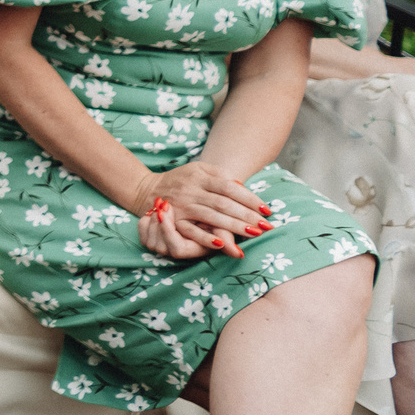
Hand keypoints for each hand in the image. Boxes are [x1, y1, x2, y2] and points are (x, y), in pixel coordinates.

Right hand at [130, 161, 267, 257]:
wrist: (147, 189)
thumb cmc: (181, 180)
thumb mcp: (198, 170)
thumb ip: (219, 176)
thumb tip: (243, 188)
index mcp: (200, 175)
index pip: (230, 187)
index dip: (249, 199)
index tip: (266, 210)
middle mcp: (192, 189)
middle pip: (224, 203)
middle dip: (247, 216)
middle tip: (267, 226)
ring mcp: (182, 204)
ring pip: (212, 216)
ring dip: (234, 227)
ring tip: (254, 234)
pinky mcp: (174, 219)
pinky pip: (192, 230)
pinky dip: (206, 237)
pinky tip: (222, 244)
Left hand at [136, 200, 218, 260]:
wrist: (179, 206)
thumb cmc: (206, 217)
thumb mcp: (216, 226)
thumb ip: (224, 237)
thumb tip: (239, 254)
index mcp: (187, 250)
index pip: (176, 249)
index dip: (172, 233)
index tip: (170, 215)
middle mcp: (169, 250)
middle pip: (158, 243)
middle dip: (160, 223)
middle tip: (163, 206)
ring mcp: (156, 244)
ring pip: (149, 235)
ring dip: (154, 219)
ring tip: (161, 202)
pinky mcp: (146, 234)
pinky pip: (141, 227)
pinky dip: (145, 218)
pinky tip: (153, 207)